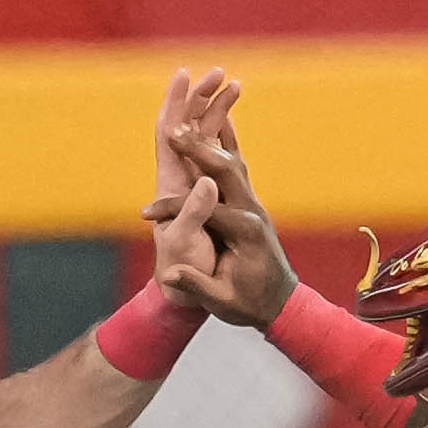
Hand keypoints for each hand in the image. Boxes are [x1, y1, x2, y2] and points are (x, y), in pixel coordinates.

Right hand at [150, 78, 297, 325]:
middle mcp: (253, 211)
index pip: (206, 209)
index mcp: (245, 232)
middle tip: (171, 130)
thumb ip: (197, 285)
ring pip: (232, 162)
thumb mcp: (223, 302)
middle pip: (225, 170)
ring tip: (184, 122)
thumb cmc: (250, 305)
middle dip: (196, 150)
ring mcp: (254, 204)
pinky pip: (237, 168)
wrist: (281, 304)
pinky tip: (216, 122)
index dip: (173, 209)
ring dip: (207, 142)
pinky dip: (225, 146)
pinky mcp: (251, 203)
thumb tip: (169, 275)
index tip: (146, 214)